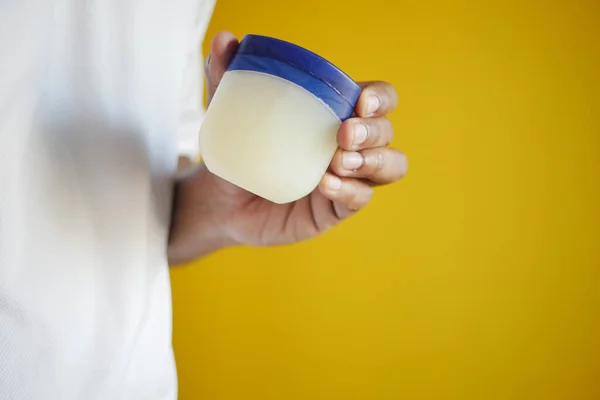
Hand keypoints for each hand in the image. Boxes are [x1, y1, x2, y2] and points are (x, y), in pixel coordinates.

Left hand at [168, 32, 407, 264]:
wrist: (220, 201)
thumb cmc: (236, 152)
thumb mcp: (229, 114)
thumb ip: (225, 76)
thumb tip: (223, 40)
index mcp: (335, 114)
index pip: (378, 99)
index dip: (380, 98)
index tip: (360, 101)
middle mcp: (349, 145)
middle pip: (386, 132)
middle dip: (373, 130)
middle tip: (343, 134)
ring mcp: (347, 178)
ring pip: (390, 167)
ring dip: (374, 160)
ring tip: (340, 161)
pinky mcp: (336, 208)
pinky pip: (361, 198)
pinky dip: (348, 190)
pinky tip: (324, 185)